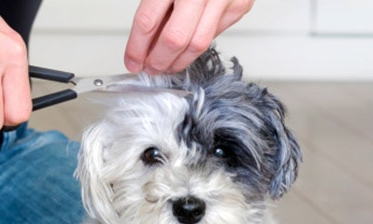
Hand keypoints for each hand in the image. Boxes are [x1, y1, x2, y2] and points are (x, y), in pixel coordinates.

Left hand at [124, 0, 253, 73]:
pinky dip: (198, 45)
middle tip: (150, 68)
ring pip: (198, 45)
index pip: (148, 21)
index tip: (132, 60)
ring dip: (179, 61)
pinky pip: (215, 34)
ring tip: (167, 64)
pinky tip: (188, 47)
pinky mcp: (240, 4)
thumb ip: (155, 5)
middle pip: (174, 39)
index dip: (137, 47)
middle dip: (158, 61)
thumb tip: (144, 42)